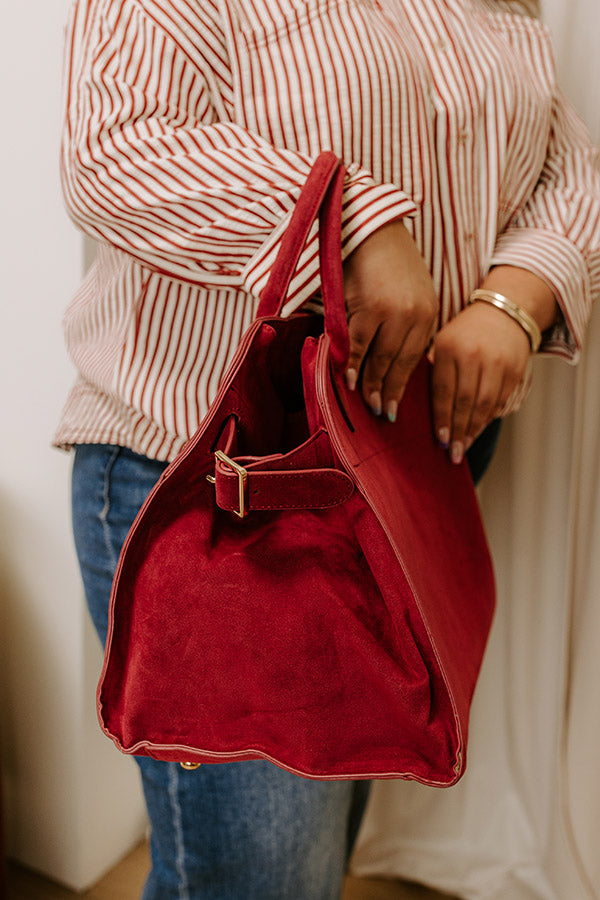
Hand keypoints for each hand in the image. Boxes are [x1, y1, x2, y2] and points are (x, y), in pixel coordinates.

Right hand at [343, 221, 438, 421]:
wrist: (370, 226)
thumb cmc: (383, 261)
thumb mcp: (405, 294)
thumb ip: (401, 325)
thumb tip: (383, 364)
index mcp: (428, 314)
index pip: (415, 360)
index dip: (402, 386)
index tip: (395, 407)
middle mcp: (416, 316)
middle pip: (400, 365)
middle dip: (389, 392)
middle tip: (381, 414)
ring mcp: (394, 313)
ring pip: (381, 359)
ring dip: (371, 384)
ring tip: (365, 402)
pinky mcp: (371, 308)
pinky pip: (360, 346)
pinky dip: (353, 365)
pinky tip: (349, 379)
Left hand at [430, 302, 530, 463]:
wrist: (504, 311)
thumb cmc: (465, 333)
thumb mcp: (442, 342)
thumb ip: (433, 371)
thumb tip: (421, 410)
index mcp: (449, 348)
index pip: (443, 390)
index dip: (442, 418)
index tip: (439, 439)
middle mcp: (473, 355)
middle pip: (465, 401)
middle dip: (458, 431)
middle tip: (452, 453)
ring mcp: (497, 363)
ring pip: (484, 405)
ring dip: (473, 429)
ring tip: (463, 447)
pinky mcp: (515, 370)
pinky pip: (500, 401)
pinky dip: (488, 419)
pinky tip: (478, 430)